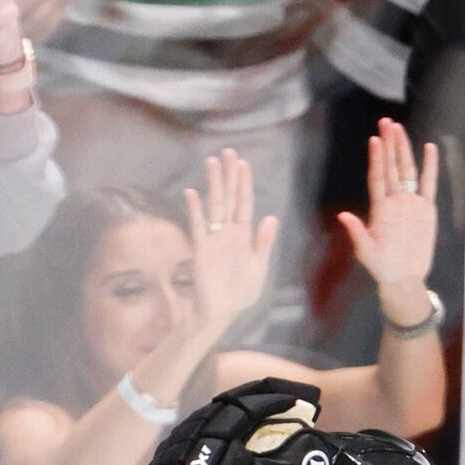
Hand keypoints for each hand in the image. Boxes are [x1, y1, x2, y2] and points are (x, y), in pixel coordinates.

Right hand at [181, 150, 280, 336]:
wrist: (222, 313)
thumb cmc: (239, 293)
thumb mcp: (258, 267)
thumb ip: (264, 242)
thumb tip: (272, 217)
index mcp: (243, 235)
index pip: (245, 203)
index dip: (244, 184)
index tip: (244, 163)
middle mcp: (227, 233)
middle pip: (229, 198)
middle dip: (229, 175)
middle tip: (228, 151)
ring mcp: (213, 239)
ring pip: (214, 205)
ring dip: (214, 184)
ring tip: (213, 162)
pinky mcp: (202, 250)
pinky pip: (198, 227)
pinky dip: (196, 210)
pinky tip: (192, 193)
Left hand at [338, 117, 441, 298]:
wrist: (404, 278)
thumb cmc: (382, 267)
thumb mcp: (367, 253)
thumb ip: (357, 234)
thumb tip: (344, 216)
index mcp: (380, 209)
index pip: (378, 178)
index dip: (377, 159)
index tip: (374, 139)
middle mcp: (395, 202)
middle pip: (392, 167)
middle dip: (389, 144)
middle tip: (386, 121)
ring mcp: (411, 204)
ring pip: (408, 170)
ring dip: (404, 149)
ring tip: (399, 128)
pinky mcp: (426, 210)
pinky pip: (429, 184)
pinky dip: (430, 167)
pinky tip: (429, 148)